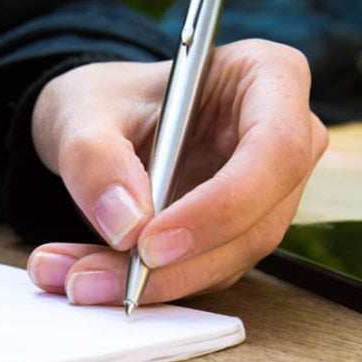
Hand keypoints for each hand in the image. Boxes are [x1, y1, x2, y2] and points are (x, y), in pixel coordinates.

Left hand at [26, 39, 327, 305]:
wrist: (101, 124)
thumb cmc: (108, 98)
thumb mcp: (82, 109)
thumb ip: (94, 157)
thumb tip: (125, 225)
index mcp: (268, 77)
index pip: (275, 150)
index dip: (220, 205)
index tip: (150, 241)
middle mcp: (286, 140)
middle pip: (255, 221)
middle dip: (174, 263)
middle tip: (95, 277)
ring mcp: (268, 195)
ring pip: (227, 260)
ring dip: (151, 283)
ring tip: (76, 278)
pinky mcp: (239, 236)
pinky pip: (201, 273)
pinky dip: (144, 285)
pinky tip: (90, 277)